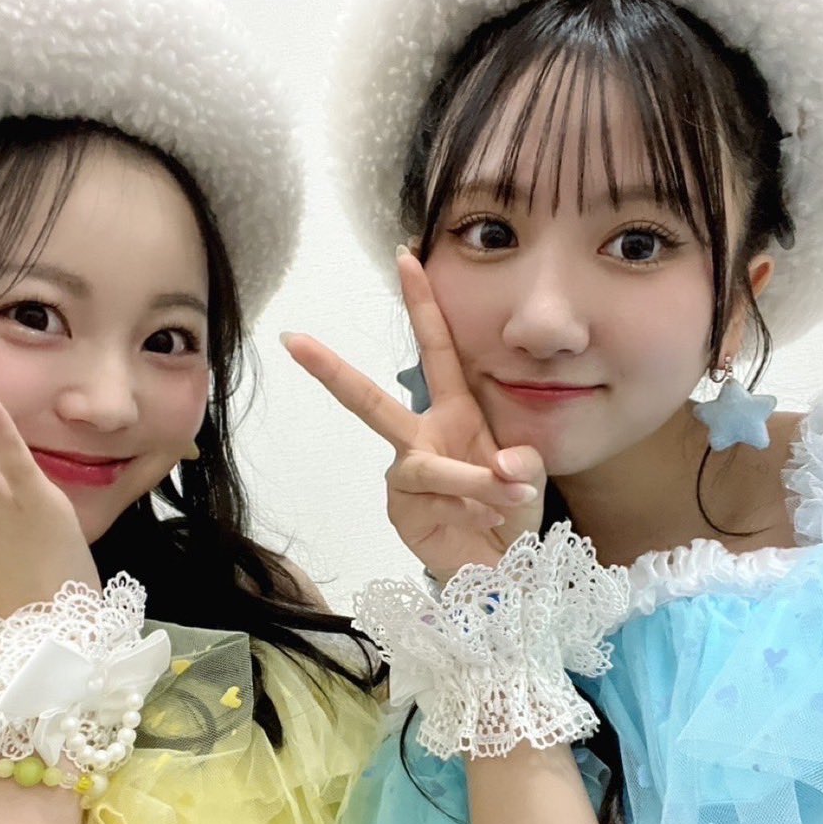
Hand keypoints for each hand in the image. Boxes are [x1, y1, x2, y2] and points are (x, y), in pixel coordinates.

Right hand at [284, 248, 543, 579]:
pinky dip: (473, 506)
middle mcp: (422, 437)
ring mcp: (406, 475)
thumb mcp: (527, 473)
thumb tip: (500, 466)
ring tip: (509, 494)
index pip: (436, 348)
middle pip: (370, 401)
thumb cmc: (509, 510)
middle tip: (295, 341)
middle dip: (332, 371)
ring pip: (429, 466)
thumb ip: (521, 462)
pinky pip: (437, 500)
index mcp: (453, 411)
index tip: (406, 256)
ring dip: (474, 480)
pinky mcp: (401, 512)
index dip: (421, 303)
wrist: (502, 567)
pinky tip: (487, 519)